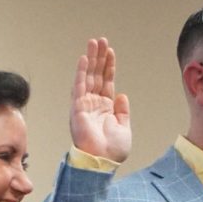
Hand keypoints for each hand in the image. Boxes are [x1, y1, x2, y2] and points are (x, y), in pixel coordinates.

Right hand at [70, 37, 131, 161]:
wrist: (102, 161)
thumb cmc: (112, 150)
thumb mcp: (124, 128)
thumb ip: (122, 111)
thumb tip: (121, 94)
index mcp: (105, 108)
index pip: (106, 82)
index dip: (108, 67)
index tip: (110, 52)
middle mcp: (93, 104)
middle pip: (96, 75)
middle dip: (99, 57)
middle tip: (100, 40)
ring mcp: (85, 104)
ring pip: (88, 77)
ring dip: (91, 59)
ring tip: (93, 43)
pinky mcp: (78, 108)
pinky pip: (79, 86)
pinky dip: (82, 72)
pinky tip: (85, 59)